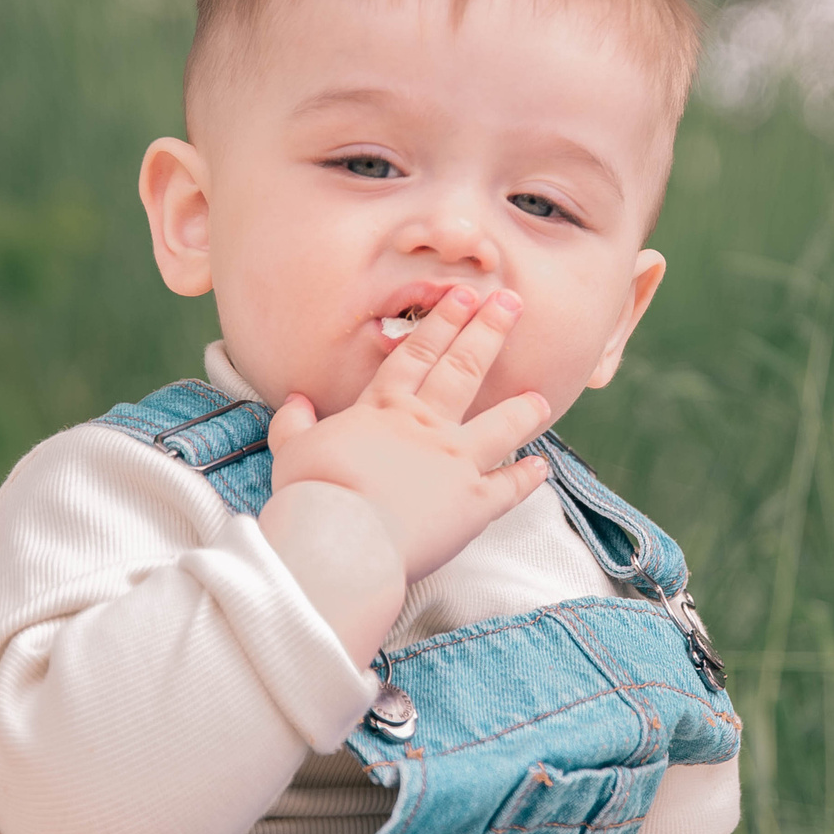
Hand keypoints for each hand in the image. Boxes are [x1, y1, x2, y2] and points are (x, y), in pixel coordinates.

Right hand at [263, 283, 554, 586]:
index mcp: (383, 409)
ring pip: (500, 425)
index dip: (441, 323)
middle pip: (463, 370)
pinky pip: (509, 486)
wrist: (341, 537)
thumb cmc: (311, 493)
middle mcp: (425, 426)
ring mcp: (455, 462)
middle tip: (511, 302)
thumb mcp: (291, 451)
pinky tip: (541, 467)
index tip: (463, 296)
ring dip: (522, 409)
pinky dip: (527, 477)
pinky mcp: (474, 503)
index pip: (417, 356)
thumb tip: (294, 401)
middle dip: (488, 332)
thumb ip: (295, 424)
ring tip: (540, 397)